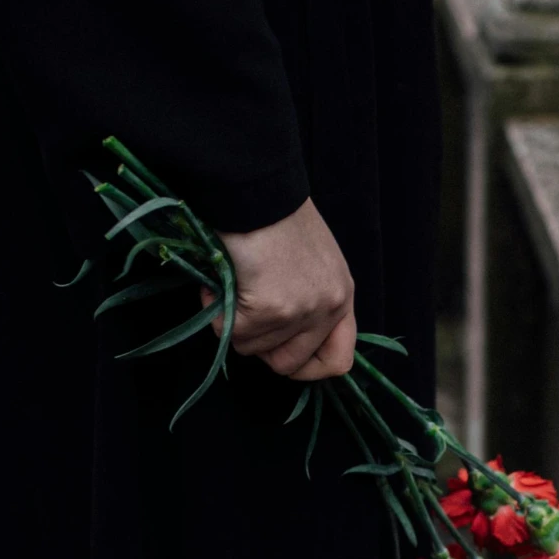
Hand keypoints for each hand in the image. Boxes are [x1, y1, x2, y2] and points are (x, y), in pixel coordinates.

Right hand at [207, 198, 355, 381]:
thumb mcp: (310, 261)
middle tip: (244, 316)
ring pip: (254, 348)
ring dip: (233, 321)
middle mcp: (329, 307)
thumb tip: (277, 333)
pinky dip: (215, 310)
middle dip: (260, 347)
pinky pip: (232, 332)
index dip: (307, 367)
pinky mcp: (271, 309)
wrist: (255, 190)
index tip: (280, 355)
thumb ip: (307, 297)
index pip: (339, 360)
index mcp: (342, 295)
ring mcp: (302, 311)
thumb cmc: (275, 215)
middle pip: (290, 364)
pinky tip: (218, 283)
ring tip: (231, 283)